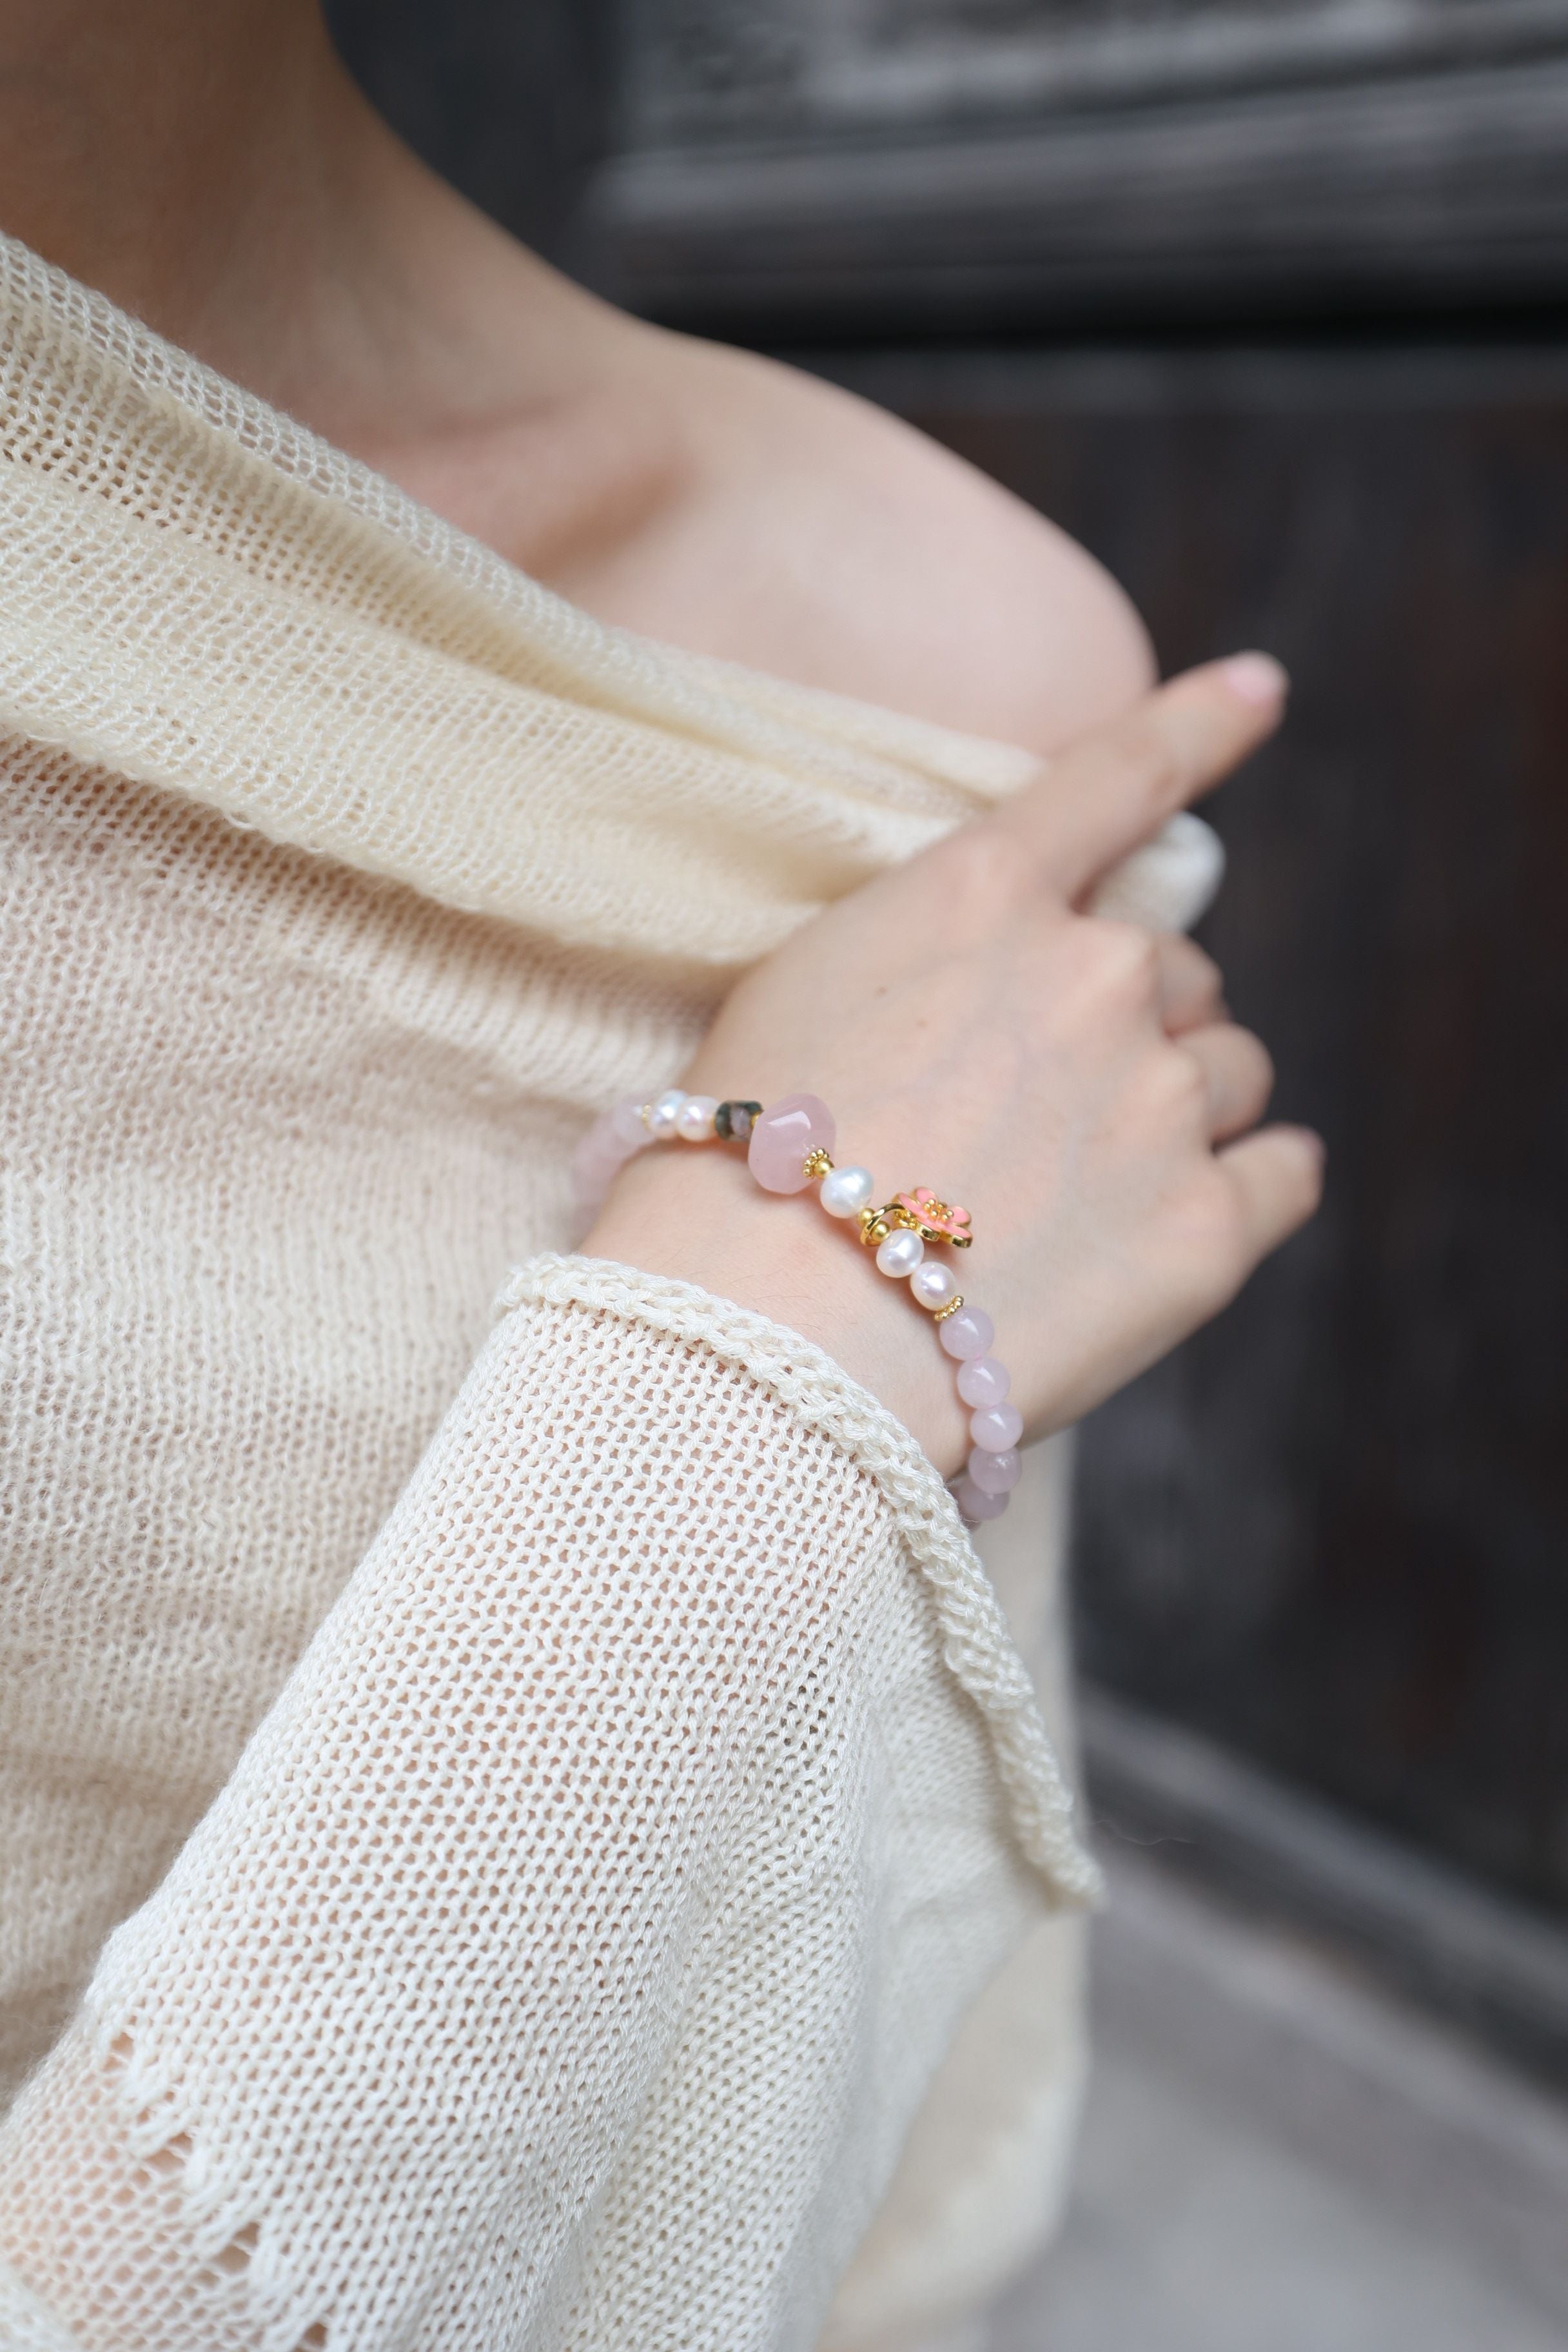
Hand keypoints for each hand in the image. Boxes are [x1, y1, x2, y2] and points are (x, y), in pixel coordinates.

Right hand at [587, 656, 1322, 1471]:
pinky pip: (1284, 1170)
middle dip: (1124, 1019)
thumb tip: (1017, 965)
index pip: (1119, 776)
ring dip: (1178, 1104)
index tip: (1258, 687)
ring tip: (1076, 1187)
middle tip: (1036, 1108)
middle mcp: (1096, 975)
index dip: (1198, 723)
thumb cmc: (738, 1174)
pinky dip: (1245, 1185)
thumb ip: (933, 951)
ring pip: (1229, 1066)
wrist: (763, 1340)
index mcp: (985, 896)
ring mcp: (1161, 1102)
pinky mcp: (1206, 1231)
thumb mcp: (802, 996)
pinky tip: (1171, 1224)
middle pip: (1171, 966)